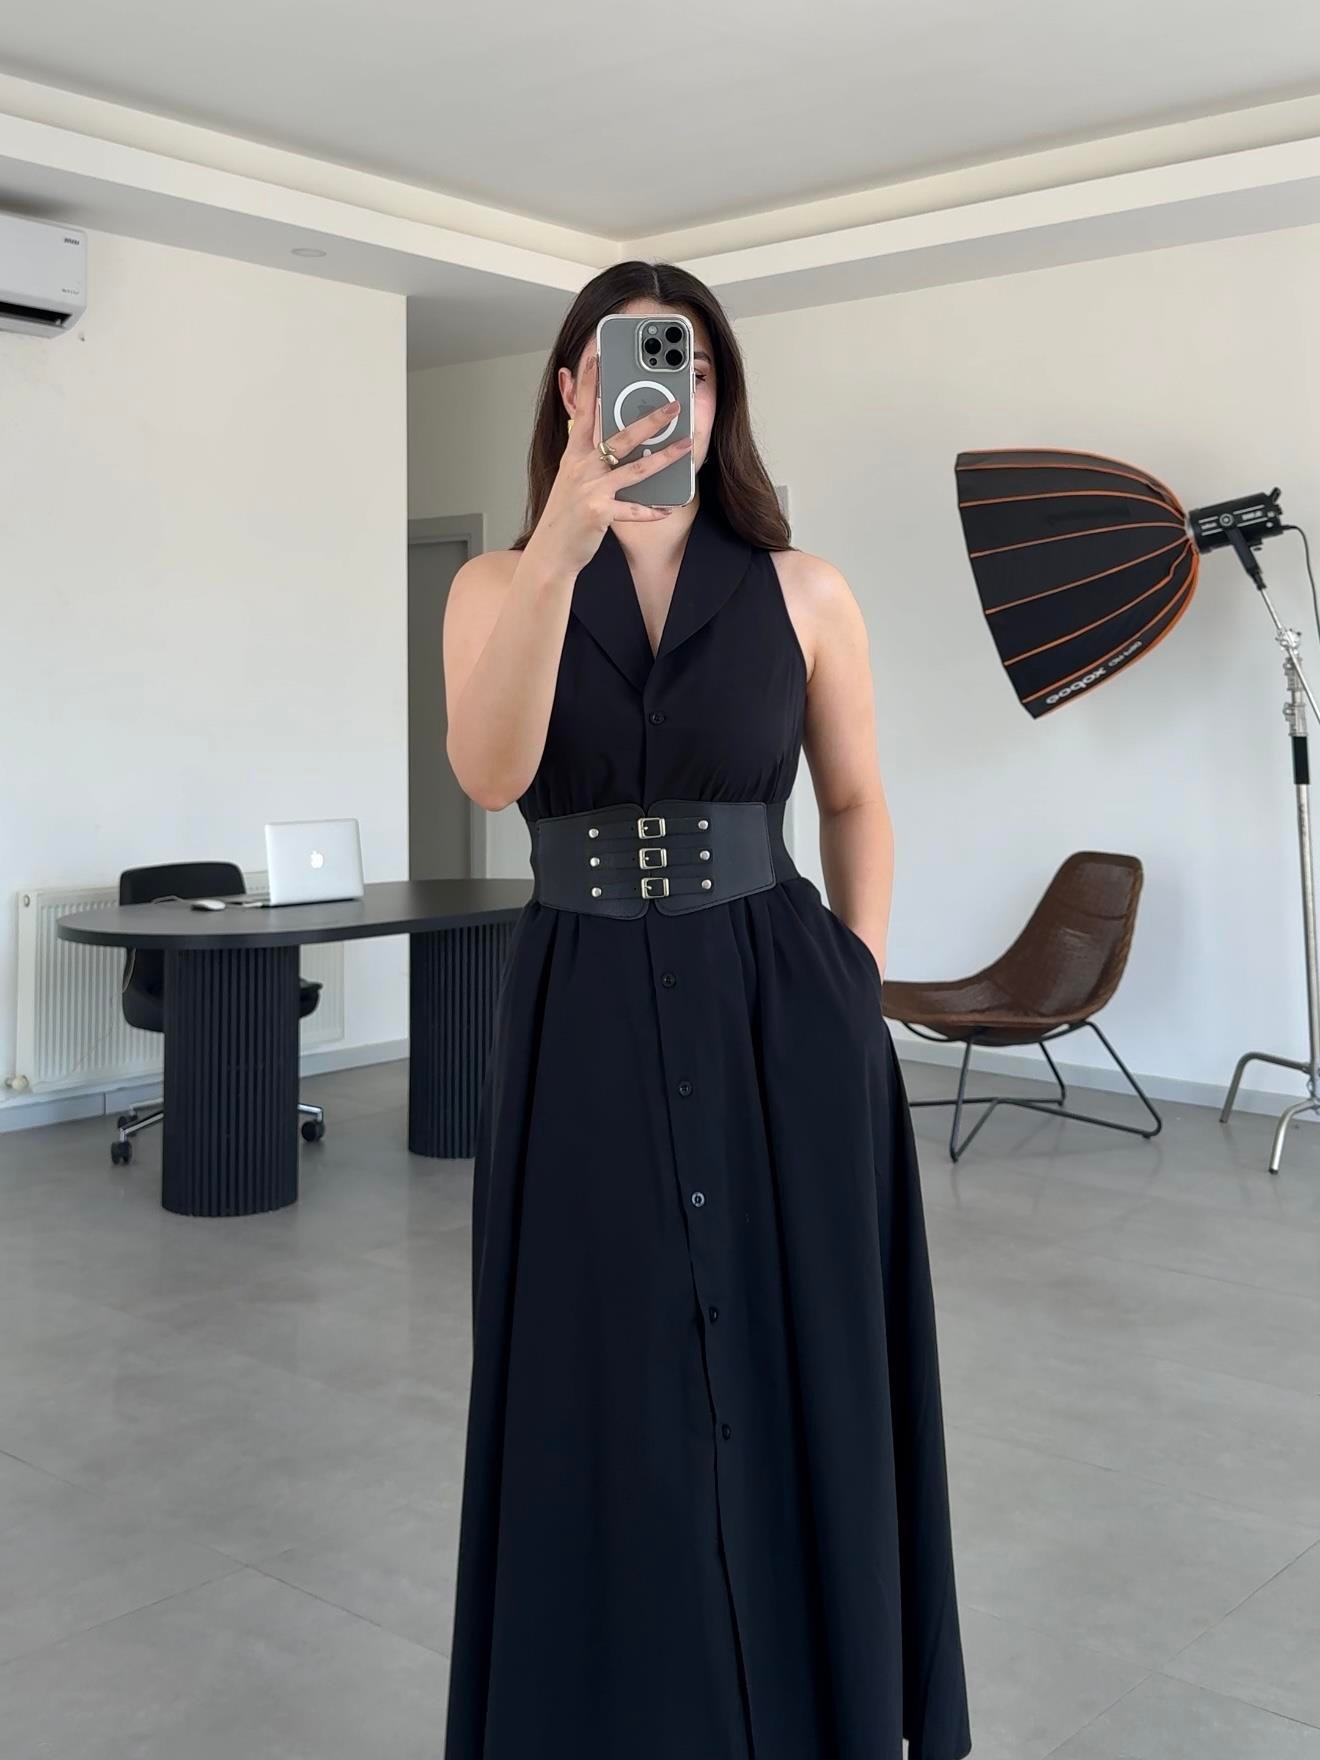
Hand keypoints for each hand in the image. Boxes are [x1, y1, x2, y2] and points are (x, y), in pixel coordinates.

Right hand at [526, 351, 694, 577]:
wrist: (550, 553)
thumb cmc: (564, 515)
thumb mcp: (568, 477)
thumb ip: (582, 451)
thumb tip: (593, 432)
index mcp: (573, 456)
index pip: (583, 412)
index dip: (590, 384)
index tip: (597, 357)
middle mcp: (582, 468)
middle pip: (621, 437)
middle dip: (650, 419)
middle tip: (673, 405)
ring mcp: (591, 490)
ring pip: (635, 469)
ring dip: (664, 456)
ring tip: (686, 445)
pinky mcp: (600, 513)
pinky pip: (633, 510)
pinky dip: (651, 510)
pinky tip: (668, 507)